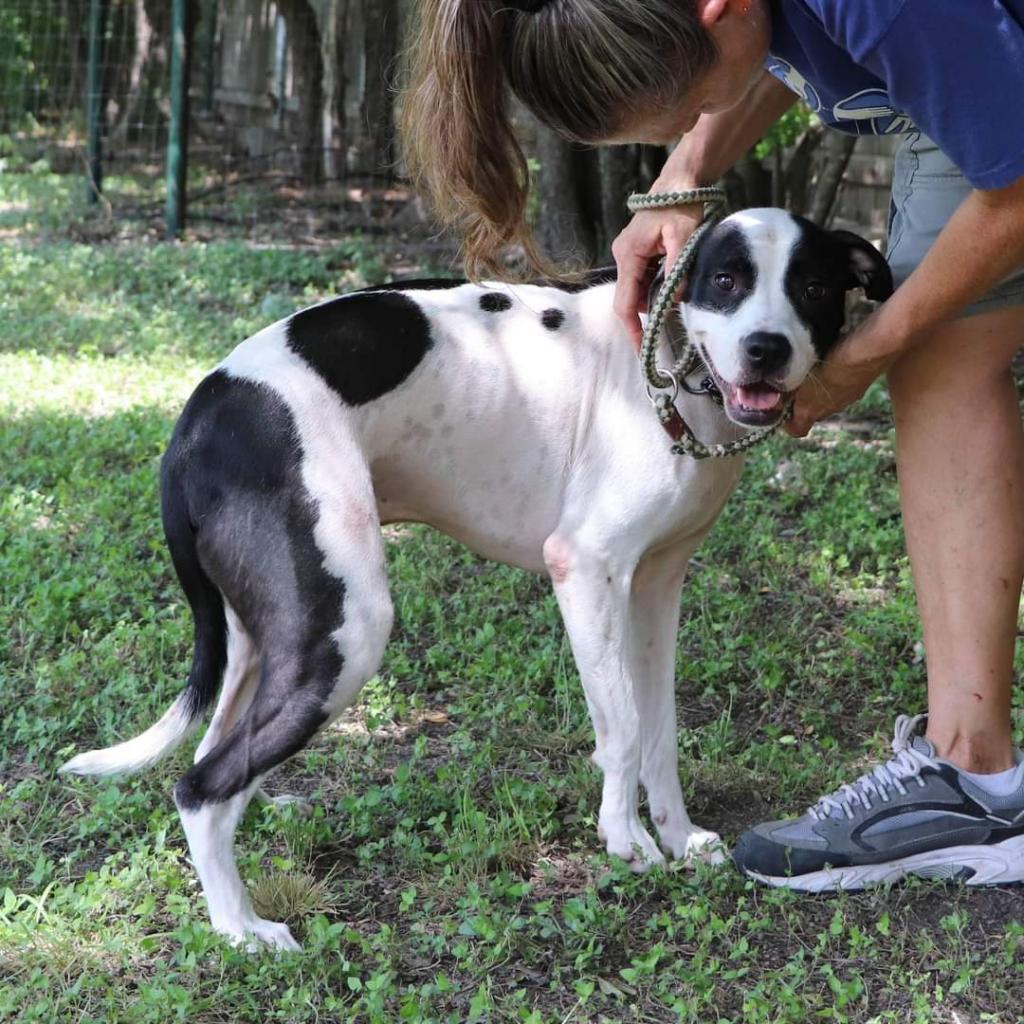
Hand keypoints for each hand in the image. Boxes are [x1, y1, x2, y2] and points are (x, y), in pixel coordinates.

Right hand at [611, 205, 704, 350]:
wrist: (680, 180)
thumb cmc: (681, 203)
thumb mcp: (684, 237)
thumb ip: (677, 270)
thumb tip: (675, 300)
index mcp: (629, 255)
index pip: (625, 302)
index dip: (633, 328)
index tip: (642, 349)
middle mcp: (623, 256)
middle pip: (629, 299)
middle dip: (644, 318)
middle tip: (662, 336)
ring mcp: (628, 254)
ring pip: (636, 290)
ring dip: (653, 302)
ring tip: (674, 305)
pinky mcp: (637, 252)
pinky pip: (642, 279)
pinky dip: (655, 288)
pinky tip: (671, 288)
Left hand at [784, 317, 895, 436]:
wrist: (866, 352)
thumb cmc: (830, 364)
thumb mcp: (799, 377)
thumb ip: (787, 390)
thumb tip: (777, 398)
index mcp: (812, 411)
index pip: (797, 430)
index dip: (788, 425)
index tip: (782, 412)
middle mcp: (831, 410)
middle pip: (814, 413)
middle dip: (803, 403)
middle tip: (795, 386)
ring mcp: (848, 399)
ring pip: (829, 400)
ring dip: (821, 391)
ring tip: (815, 371)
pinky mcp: (861, 386)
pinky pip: (844, 388)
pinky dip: (837, 380)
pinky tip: (834, 364)